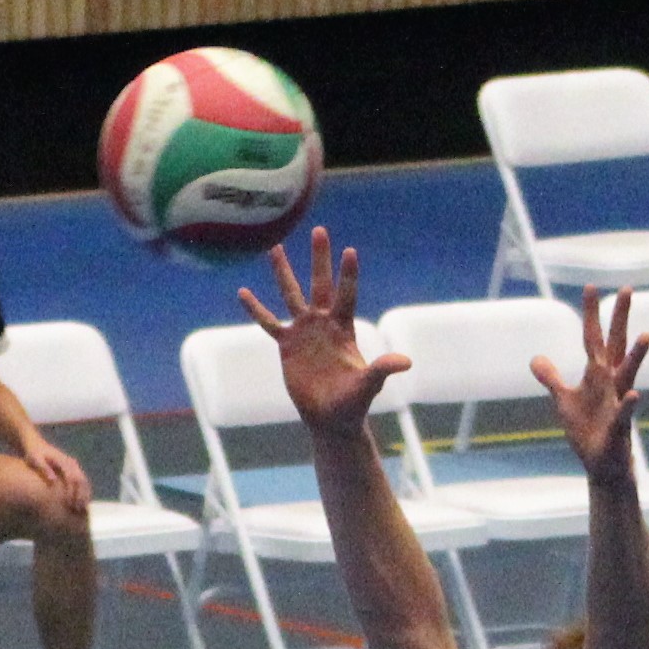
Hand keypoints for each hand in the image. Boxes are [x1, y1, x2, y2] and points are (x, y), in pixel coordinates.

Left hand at [22, 434, 92, 516]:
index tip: (69, 504)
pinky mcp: (73, 468)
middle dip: (81, 495)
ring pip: (84, 481)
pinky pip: (82, 481)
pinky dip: (83, 492)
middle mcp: (71, 462)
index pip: (72, 478)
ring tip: (82, 508)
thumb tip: (53, 480)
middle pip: (81, 480)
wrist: (35, 443)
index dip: (72, 492)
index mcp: (63, 460)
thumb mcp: (35, 459)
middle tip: (78, 509)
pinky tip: (81, 502)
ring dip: (85, 495)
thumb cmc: (33, 453)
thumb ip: (44, 468)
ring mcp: (73, 465)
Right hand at [238, 228, 408, 437]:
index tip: (349, 251)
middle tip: (320, 230)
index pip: (346, 296)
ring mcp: (304, 331)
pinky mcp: (287, 345)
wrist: (330, 419)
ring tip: (275, 247)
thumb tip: (406, 362)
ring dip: (283, 272)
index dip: (347, 276)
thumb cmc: (352, 403)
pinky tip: (243, 292)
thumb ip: (382, 370)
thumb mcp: (367, 385)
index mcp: (344, 329)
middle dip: (320, 259)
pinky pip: (269, 323)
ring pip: (292, 295)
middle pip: (320, 285)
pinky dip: (256, 309)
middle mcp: (324, 323)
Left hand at [531, 288, 648, 478]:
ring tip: (647, 334)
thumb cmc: (587, 431)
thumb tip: (535, 358)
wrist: (602, 465)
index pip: (592, 339)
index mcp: (598, 375)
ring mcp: (617, 403)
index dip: (590, 314)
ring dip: (636, 356)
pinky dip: (628, 405)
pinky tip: (634, 395)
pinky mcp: (618, 428)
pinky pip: (624, 414)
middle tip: (627, 289)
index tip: (590, 286)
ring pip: (628, 375)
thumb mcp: (565, 401)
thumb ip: (552, 378)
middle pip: (616, 345)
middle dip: (620, 319)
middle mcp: (611, 383)